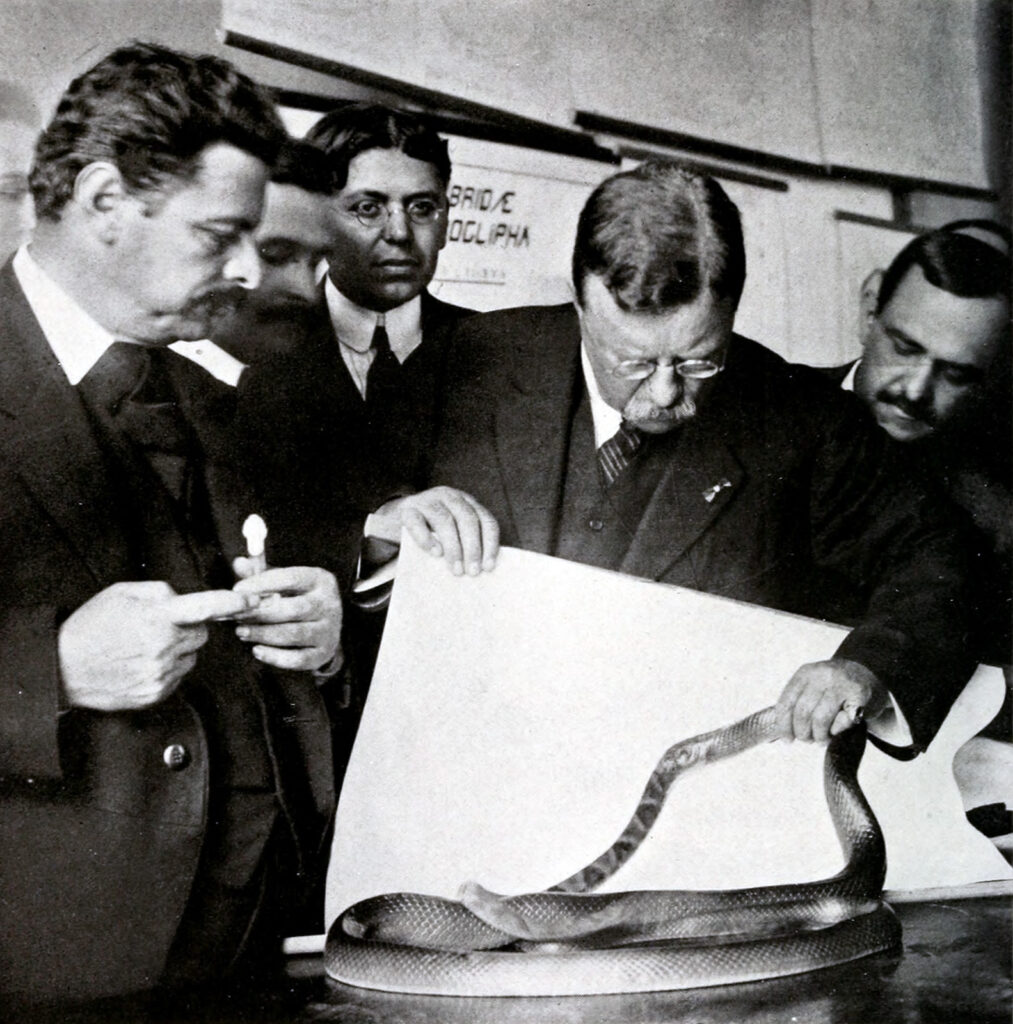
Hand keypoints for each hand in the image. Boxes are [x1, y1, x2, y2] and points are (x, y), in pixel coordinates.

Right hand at [58, 581, 257, 710]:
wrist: (61, 667)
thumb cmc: (91, 626)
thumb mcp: (122, 593)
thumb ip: (160, 592)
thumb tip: (186, 598)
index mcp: (156, 617)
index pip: (206, 606)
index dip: (233, 602)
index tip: (253, 600)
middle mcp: (163, 646)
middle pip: (201, 633)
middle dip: (189, 627)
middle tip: (160, 627)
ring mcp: (160, 673)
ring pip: (191, 656)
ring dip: (178, 650)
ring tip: (143, 647)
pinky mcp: (156, 693)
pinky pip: (179, 676)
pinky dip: (168, 669)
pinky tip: (140, 664)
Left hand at [232, 562, 342, 671]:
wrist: (325, 626)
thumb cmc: (298, 598)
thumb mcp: (284, 582)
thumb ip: (261, 573)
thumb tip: (239, 563)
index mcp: (321, 580)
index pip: (291, 578)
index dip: (262, 584)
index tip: (237, 590)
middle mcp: (329, 604)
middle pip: (293, 609)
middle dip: (260, 613)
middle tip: (235, 616)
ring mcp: (329, 631)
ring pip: (294, 634)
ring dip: (263, 634)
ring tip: (241, 632)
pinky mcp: (324, 653)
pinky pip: (298, 659)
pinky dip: (275, 657)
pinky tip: (256, 651)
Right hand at [371, 487, 499, 575]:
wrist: (393, 520)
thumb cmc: (429, 533)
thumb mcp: (451, 534)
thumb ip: (464, 544)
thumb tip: (476, 572)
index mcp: (466, 503)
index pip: (486, 520)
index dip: (490, 543)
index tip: (488, 567)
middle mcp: (450, 497)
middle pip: (467, 519)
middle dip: (473, 547)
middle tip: (473, 572)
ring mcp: (428, 500)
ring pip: (445, 520)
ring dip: (454, 547)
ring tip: (456, 569)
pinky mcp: (407, 509)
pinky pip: (418, 522)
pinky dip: (428, 538)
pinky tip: (435, 553)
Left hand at [774, 658, 888, 742]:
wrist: (870, 675)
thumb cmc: (836, 687)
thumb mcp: (813, 686)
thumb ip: (798, 702)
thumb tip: (780, 730)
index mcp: (805, 672)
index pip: (787, 702)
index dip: (784, 725)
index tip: (787, 739)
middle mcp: (822, 675)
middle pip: (802, 713)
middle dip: (802, 733)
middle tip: (807, 740)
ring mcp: (841, 683)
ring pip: (820, 719)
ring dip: (819, 736)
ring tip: (822, 739)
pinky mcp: (859, 695)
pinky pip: (842, 722)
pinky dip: (837, 731)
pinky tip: (838, 730)